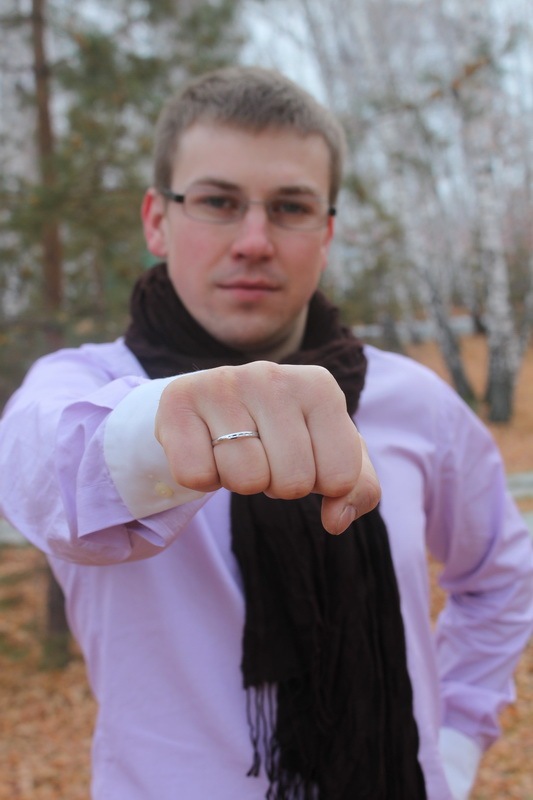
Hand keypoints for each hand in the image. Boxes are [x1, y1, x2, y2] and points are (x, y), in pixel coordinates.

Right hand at [155, 361, 380, 533]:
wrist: (213, 402)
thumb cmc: (282, 432)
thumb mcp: (330, 452)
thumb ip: (358, 488)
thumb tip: (336, 519)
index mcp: (320, 386)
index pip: (340, 477)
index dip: (321, 484)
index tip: (304, 458)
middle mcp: (273, 376)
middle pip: (292, 483)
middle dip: (278, 484)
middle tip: (265, 457)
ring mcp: (223, 383)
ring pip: (244, 481)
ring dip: (240, 482)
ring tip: (236, 452)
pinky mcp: (179, 399)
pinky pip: (197, 476)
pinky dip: (203, 479)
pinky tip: (206, 450)